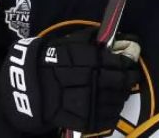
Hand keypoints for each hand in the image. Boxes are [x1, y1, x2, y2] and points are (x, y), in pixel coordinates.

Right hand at [0, 27, 140, 133]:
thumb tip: (120, 37)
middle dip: (128, 78)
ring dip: (120, 95)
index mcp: (90, 60)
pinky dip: (111, 112)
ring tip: (115, 91)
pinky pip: (108, 118)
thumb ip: (95, 39)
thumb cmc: (49, 61)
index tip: (130, 62)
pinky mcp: (85, 120)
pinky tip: (107, 106)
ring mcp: (90, 103)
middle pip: (123, 82)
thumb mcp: (70, 43)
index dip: (129, 62)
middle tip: (128, 77)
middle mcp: (93, 81)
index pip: (121, 62)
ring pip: (117, 100)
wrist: (28, 87)